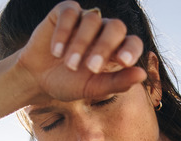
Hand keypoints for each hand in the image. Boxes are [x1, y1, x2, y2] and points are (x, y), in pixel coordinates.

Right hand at [18, 1, 146, 103]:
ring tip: (69, 65)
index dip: (132, 49)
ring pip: (92, 20)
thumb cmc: (69, 84)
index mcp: (116, 49)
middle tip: (91, 68)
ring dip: (81, 44)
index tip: (124, 62)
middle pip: (115, 27)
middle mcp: (104, 31)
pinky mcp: (65, 12)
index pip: (133, 43)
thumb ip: (118, 83)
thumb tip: (142, 74)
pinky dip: (63, 32)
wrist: (38, 79)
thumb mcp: (93, 89)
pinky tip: (56, 51)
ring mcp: (85, 19)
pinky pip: (70, 12)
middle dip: (105, 47)